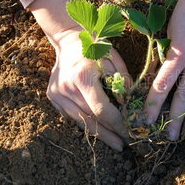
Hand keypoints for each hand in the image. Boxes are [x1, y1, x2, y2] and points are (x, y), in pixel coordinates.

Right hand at [46, 26, 131, 150]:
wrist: (69, 40)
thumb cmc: (96, 47)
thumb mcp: (114, 59)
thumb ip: (122, 81)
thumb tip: (127, 104)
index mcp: (82, 77)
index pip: (101, 109)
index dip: (117, 124)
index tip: (130, 132)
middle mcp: (66, 88)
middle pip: (91, 120)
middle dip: (110, 133)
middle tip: (125, 144)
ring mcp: (57, 94)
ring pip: (81, 121)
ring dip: (100, 133)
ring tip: (115, 142)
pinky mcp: (53, 98)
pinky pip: (73, 116)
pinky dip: (87, 123)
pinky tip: (101, 130)